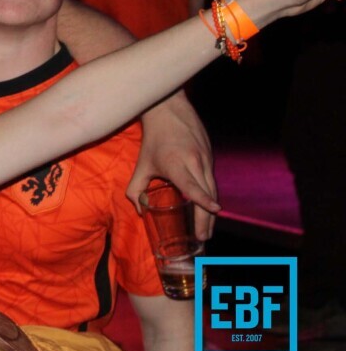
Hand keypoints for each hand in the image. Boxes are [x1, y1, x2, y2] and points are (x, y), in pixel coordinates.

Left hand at [133, 96, 218, 239]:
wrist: (170, 110)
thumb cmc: (154, 139)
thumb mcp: (142, 164)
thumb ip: (136, 188)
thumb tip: (140, 210)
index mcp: (177, 164)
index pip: (193, 184)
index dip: (203, 199)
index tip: (215, 210)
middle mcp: (195, 162)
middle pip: (207, 195)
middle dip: (206, 220)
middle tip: (202, 240)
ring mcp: (206, 160)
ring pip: (212, 190)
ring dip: (210, 213)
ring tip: (205, 232)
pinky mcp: (211, 158)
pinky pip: (212, 182)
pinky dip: (211, 198)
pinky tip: (208, 212)